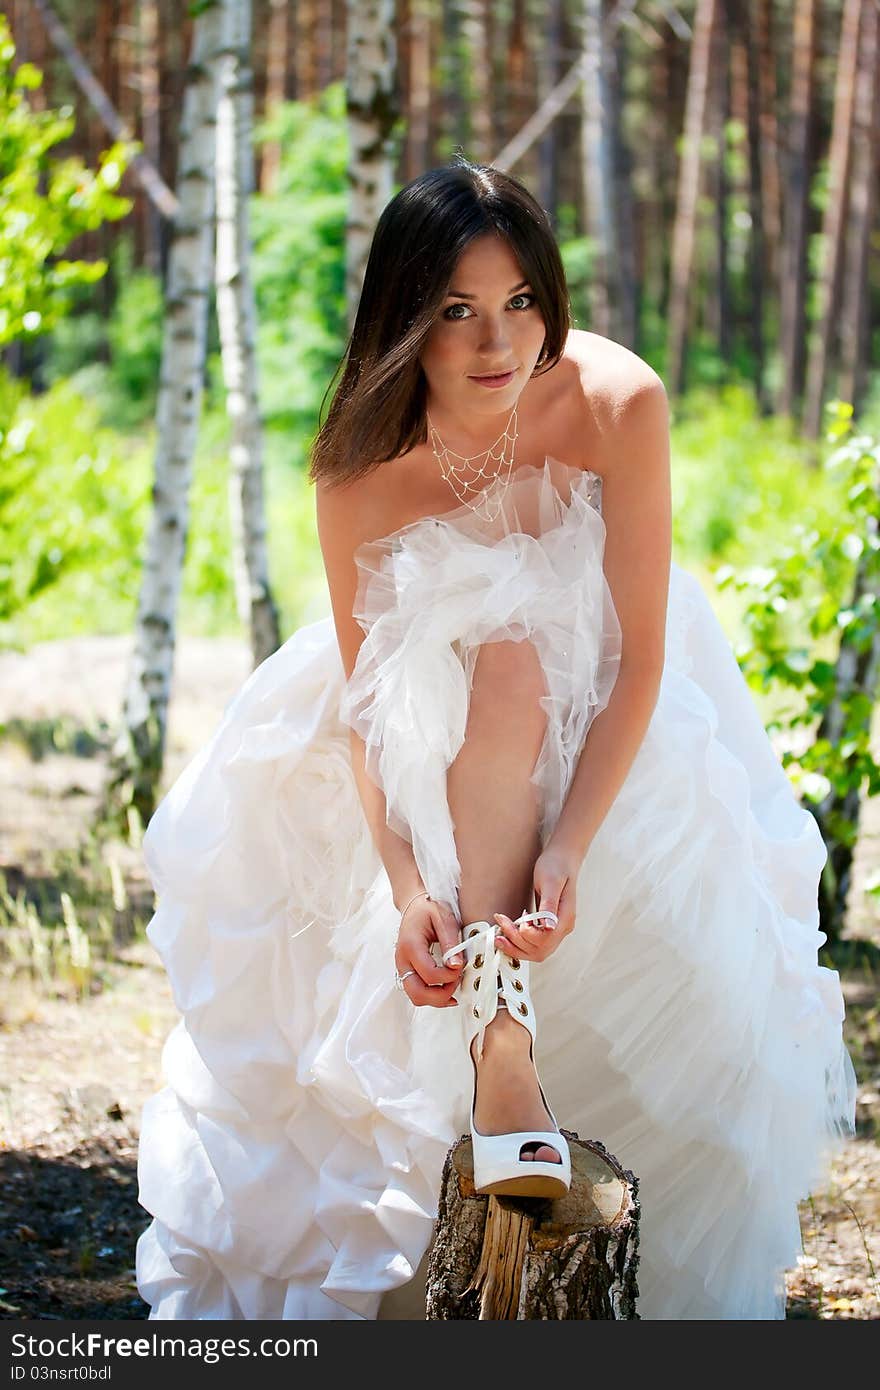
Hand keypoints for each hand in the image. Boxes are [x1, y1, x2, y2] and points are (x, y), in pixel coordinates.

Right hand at [395, 895, 463, 1007]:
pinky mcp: (408, 971)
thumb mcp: (443, 919)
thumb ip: (450, 942)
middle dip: (441, 995)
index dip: (449, 977)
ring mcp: (403, 968)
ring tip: (452, 985)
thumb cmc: (427, 910)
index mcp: (411, 945)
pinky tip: (446, 988)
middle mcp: (403, 960)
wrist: (414, 906)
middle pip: (417, 993)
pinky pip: (417, 992)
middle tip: (456, 983)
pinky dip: (432, 995)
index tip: (460, 967)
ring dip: (436, 998)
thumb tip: (456, 965)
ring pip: (416, 997)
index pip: (429, 974)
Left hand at [493, 845, 579, 964]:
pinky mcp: (547, 926)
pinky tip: (508, 932)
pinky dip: (519, 942)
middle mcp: (562, 928)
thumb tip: (548, 927)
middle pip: (540, 951)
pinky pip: (533, 943)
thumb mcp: (550, 882)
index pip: (546, 940)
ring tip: (499, 935)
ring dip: (516, 946)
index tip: (518, 921)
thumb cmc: (556, 866)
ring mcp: (556, 929)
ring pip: (535, 951)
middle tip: (501, 927)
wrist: (561, 858)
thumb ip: (549, 905)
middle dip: (517, 944)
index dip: (528, 936)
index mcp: (565, 918)